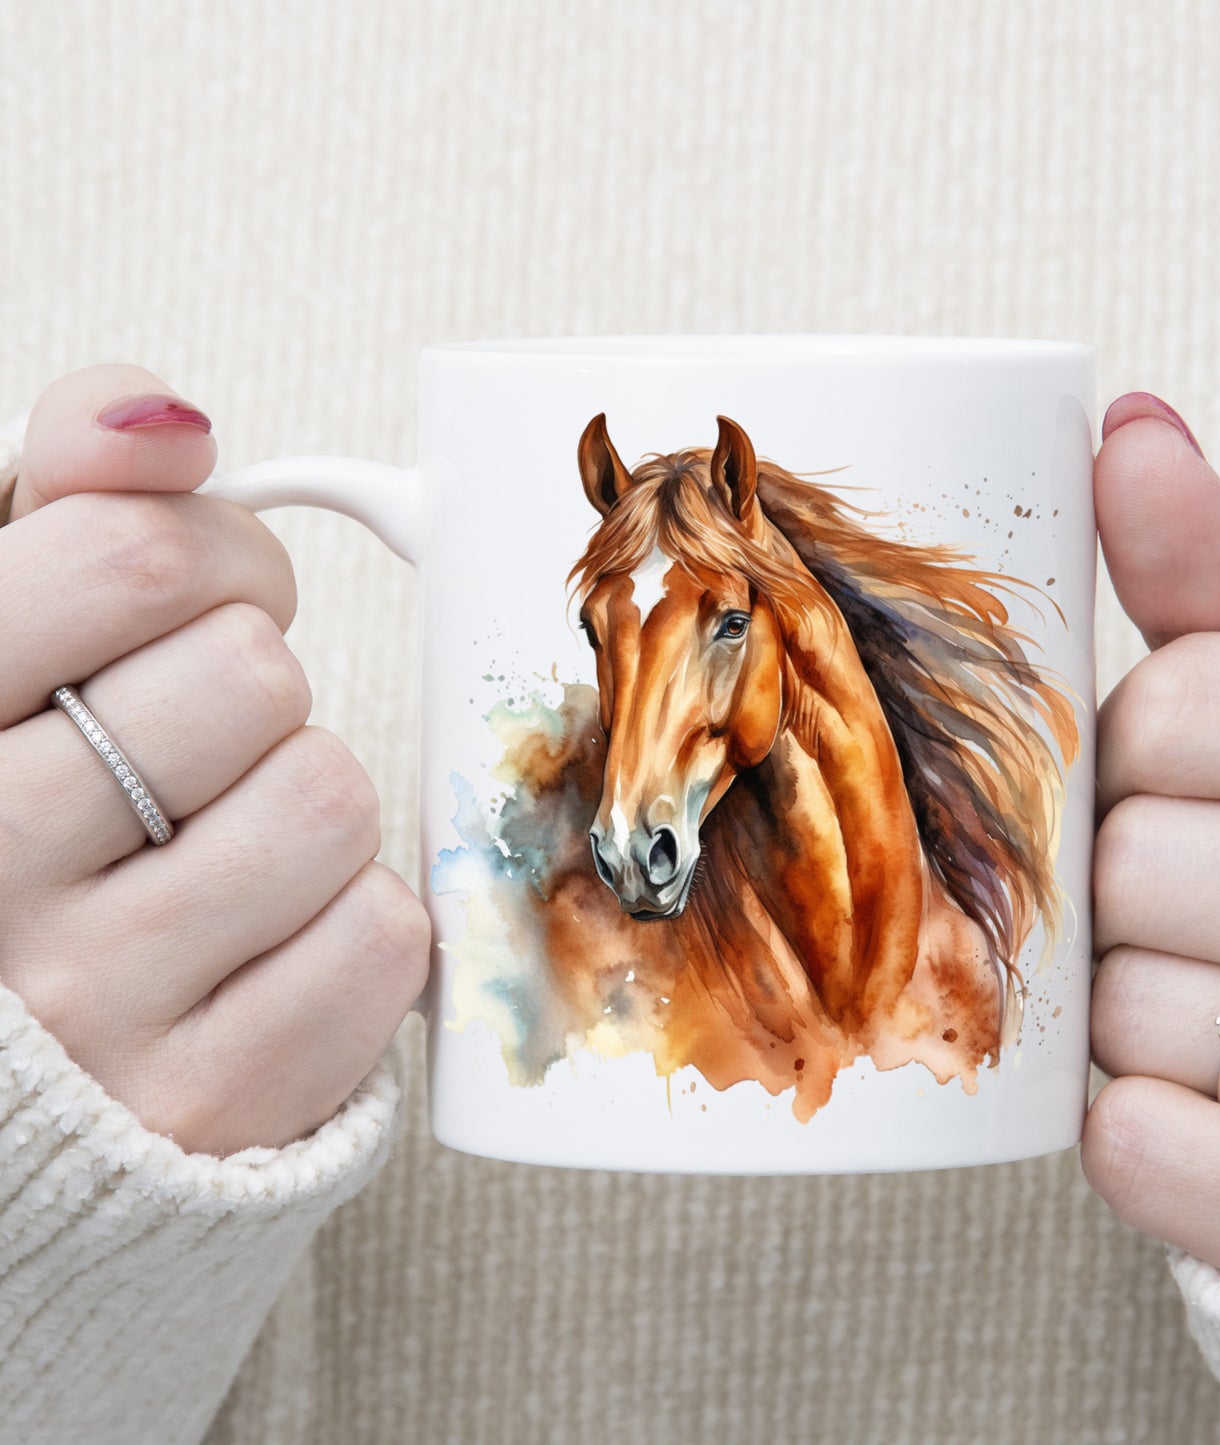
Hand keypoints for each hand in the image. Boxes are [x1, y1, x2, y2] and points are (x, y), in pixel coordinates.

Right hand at [0, 364, 428, 1155]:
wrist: (34, 1073)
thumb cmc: (32, 818)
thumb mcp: (6, 646)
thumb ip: (70, 505)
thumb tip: (167, 418)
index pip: (130, 559)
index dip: (213, 555)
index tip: (202, 597)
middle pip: (251, 675)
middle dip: (254, 685)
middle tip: (204, 741)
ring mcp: (94, 1008)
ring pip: (328, 797)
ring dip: (304, 802)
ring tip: (223, 847)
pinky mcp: (213, 1102)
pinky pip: (382, 934)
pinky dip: (352, 922)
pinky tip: (264, 942)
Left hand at [1081, 392, 1219, 1280]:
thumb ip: (1216, 578)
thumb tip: (1127, 425)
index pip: (1184, 705)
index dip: (1142, 749)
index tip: (1187, 776)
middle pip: (1136, 862)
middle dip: (1128, 883)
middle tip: (1201, 902)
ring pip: (1129, 1010)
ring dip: (1132, 1010)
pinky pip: (1146, 1150)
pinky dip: (1141, 1133)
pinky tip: (1203, 1105)